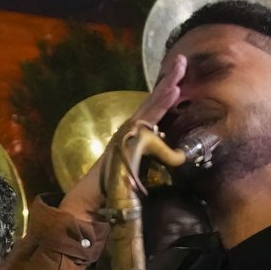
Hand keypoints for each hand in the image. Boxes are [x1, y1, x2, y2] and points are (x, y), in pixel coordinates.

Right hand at [60, 55, 187, 217]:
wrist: (87, 208)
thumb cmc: (110, 199)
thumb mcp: (137, 180)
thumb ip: (152, 169)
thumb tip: (175, 160)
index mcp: (133, 141)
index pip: (151, 115)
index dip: (164, 98)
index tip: (179, 82)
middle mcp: (129, 134)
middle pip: (151, 104)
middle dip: (168, 82)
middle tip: (183, 61)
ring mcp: (127, 135)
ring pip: (150, 106)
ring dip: (166, 87)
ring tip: (181, 67)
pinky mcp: (127, 141)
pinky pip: (147, 119)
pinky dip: (160, 104)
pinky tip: (173, 91)